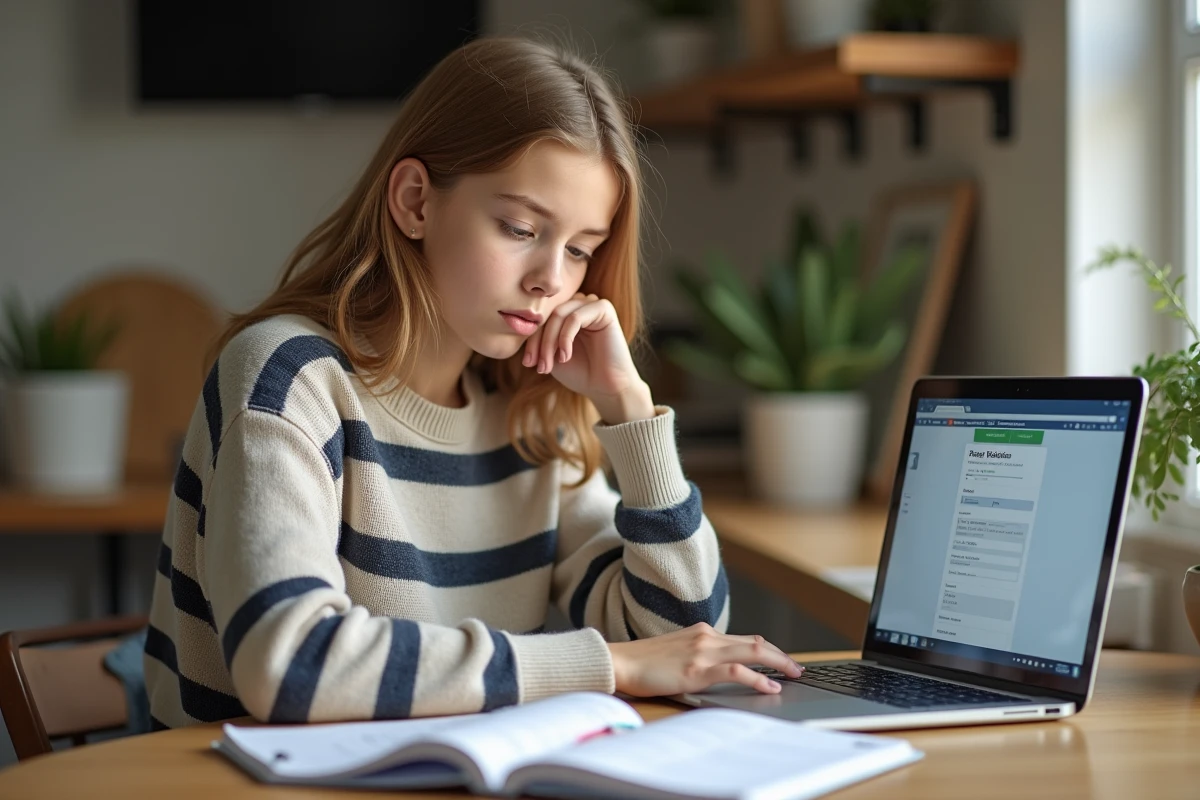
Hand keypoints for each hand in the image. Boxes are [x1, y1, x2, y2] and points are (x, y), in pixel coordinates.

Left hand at [521, 293, 653, 423]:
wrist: (606, 387)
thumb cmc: (581, 372)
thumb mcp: (551, 355)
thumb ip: (539, 339)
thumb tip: (519, 326)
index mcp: (568, 313)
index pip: (542, 319)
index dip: (531, 340)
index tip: (528, 363)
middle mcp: (580, 305)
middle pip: (548, 315)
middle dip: (539, 343)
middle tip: (539, 366)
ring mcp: (592, 304)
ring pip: (559, 314)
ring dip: (550, 342)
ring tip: (550, 364)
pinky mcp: (604, 309)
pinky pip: (575, 317)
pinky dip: (565, 337)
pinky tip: (565, 356)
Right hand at [606, 623, 804, 696]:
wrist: (619, 661)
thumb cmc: (643, 662)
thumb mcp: (677, 652)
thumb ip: (699, 655)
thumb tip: (719, 670)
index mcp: (702, 632)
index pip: (744, 638)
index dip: (768, 649)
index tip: (782, 660)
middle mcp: (706, 636)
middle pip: (755, 642)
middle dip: (780, 656)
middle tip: (797, 668)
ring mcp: (703, 651)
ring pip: (752, 651)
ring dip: (778, 663)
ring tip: (793, 675)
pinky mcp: (697, 668)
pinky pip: (736, 671)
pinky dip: (757, 678)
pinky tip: (769, 687)